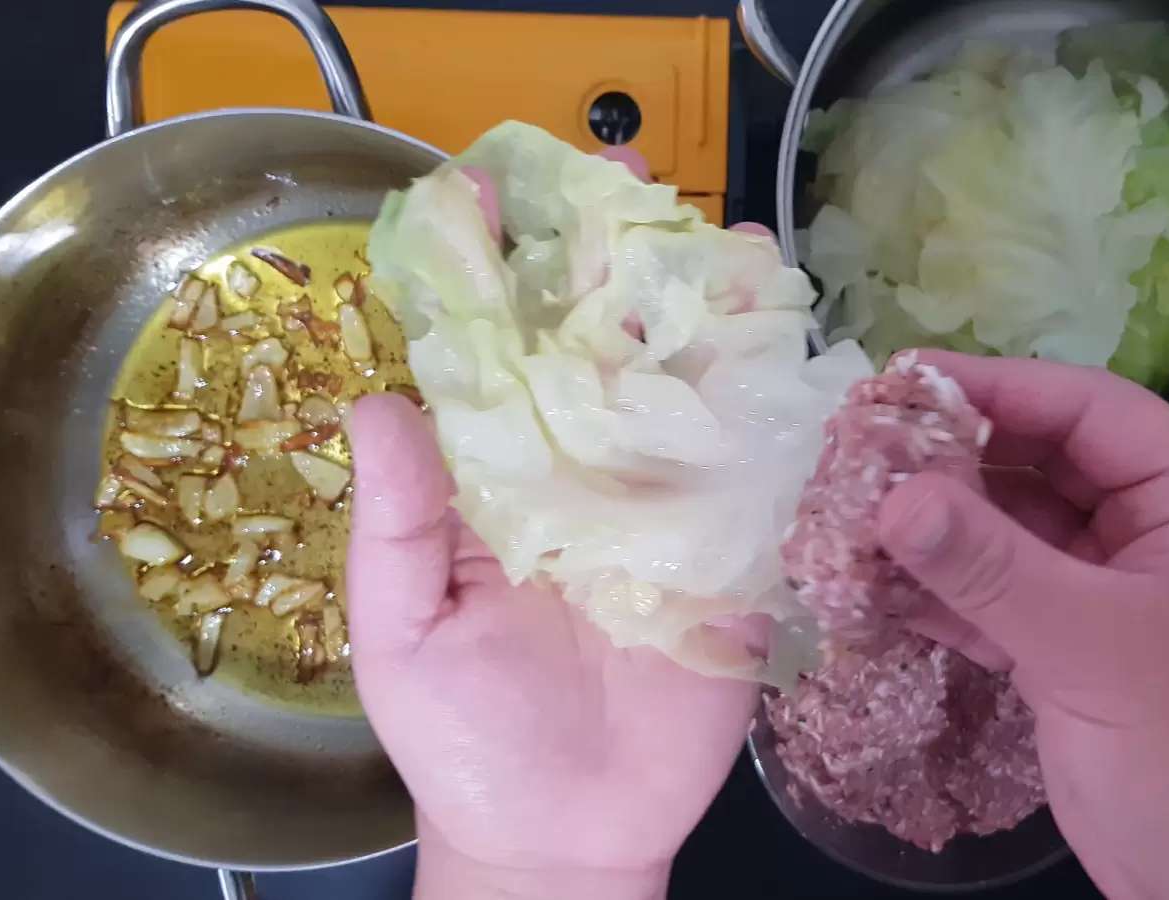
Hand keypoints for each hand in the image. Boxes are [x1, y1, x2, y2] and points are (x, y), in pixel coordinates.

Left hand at [345, 145, 763, 899]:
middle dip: (613, 255)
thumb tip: (375, 405)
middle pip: (601, 342)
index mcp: (498, 476)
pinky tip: (793, 348)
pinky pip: (761, 471)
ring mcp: (666, 507)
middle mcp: (584, 470)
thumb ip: (397, 523)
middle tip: (623, 182)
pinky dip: (780, 406)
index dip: (493, 268)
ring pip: (690, 386)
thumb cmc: (465, 738)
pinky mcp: (735, 555)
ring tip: (724, 245)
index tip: (489, 192)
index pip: (495, 351)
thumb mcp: (402, 633)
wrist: (564, 834)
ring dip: (708, 308)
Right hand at [878, 352, 1168, 899]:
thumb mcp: (1097, 648)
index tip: (908, 381)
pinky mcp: (1070, 662)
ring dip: (937, 531)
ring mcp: (1110, 605)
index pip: (1097, 414)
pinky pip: (997, 605)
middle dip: (958, 461)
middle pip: (1046, 470)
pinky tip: (872, 586)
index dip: (1005, 388)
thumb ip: (991, 567)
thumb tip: (893, 495)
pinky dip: (940, 596)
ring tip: (848, 513)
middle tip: (861, 449)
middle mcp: (1155, 543)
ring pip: (1013, 539)